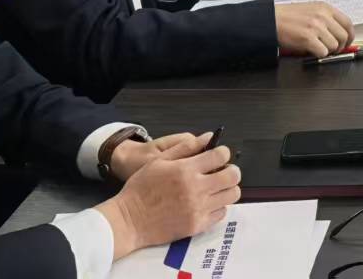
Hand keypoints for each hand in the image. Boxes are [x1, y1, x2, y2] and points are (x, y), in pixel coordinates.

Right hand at [97, 134, 239, 258]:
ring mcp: (198, 209)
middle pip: (233, 176)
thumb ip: (185, 147)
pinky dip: (218, 206)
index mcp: (186, 170)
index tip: (217, 156)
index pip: (221, 155)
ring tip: (215, 188)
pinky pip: (221, 213)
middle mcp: (195, 189)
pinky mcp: (197, 225)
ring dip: (227, 189)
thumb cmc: (141, 190)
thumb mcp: (158, 161)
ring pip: (231, 195)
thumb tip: (207, 137)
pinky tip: (207, 203)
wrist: (129, 221)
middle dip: (230, 170)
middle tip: (221, 172)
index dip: (222, 153)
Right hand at [273, 0, 353, 57]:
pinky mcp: (308, 38)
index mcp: (325, 8)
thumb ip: (326, 18)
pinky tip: (312, 50)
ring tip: (318, 48)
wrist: (271, 19)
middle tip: (332, 50)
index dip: (350, 36)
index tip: (348, 42)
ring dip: (327, 50)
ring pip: (334, 46)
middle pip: (343, 36)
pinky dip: (319, 54)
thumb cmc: (288, 16)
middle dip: (339, 46)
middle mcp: (323, 16)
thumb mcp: (311, 10)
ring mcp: (316, 27)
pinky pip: (323, 52)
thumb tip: (338, 33)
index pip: (348, 23)